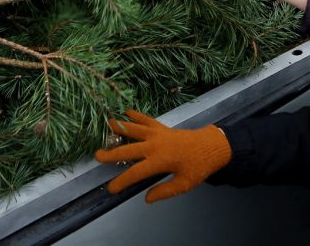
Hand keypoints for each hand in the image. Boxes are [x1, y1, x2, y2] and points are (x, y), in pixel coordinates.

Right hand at [95, 110, 230, 202]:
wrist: (212, 146)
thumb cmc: (199, 166)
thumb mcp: (184, 184)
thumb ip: (164, 191)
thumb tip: (146, 198)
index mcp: (160, 161)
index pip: (135, 173)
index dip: (121, 181)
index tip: (111, 188)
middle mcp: (156, 145)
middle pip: (129, 149)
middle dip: (112, 153)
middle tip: (97, 155)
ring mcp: (159, 134)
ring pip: (135, 130)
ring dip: (121, 127)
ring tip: (106, 124)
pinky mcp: (163, 128)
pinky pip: (147, 120)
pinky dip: (137, 116)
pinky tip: (127, 112)